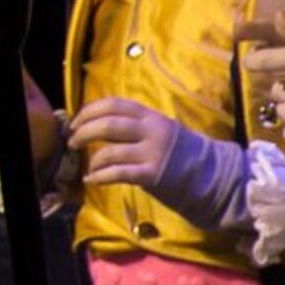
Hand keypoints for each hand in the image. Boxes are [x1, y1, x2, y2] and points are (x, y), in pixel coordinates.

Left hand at [67, 98, 247, 227]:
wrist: (211, 176)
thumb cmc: (181, 154)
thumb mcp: (160, 131)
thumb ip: (134, 126)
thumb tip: (97, 125)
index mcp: (151, 116)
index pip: (115, 104)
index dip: (90, 110)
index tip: (75, 122)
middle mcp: (151, 131)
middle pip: (108, 124)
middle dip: (84, 132)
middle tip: (73, 142)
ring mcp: (152, 153)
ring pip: (110, 151)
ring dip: (93, 159)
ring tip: (88, 166)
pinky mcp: (152, 174)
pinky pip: (118, 173)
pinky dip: (100, 177)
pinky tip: (91, 180)